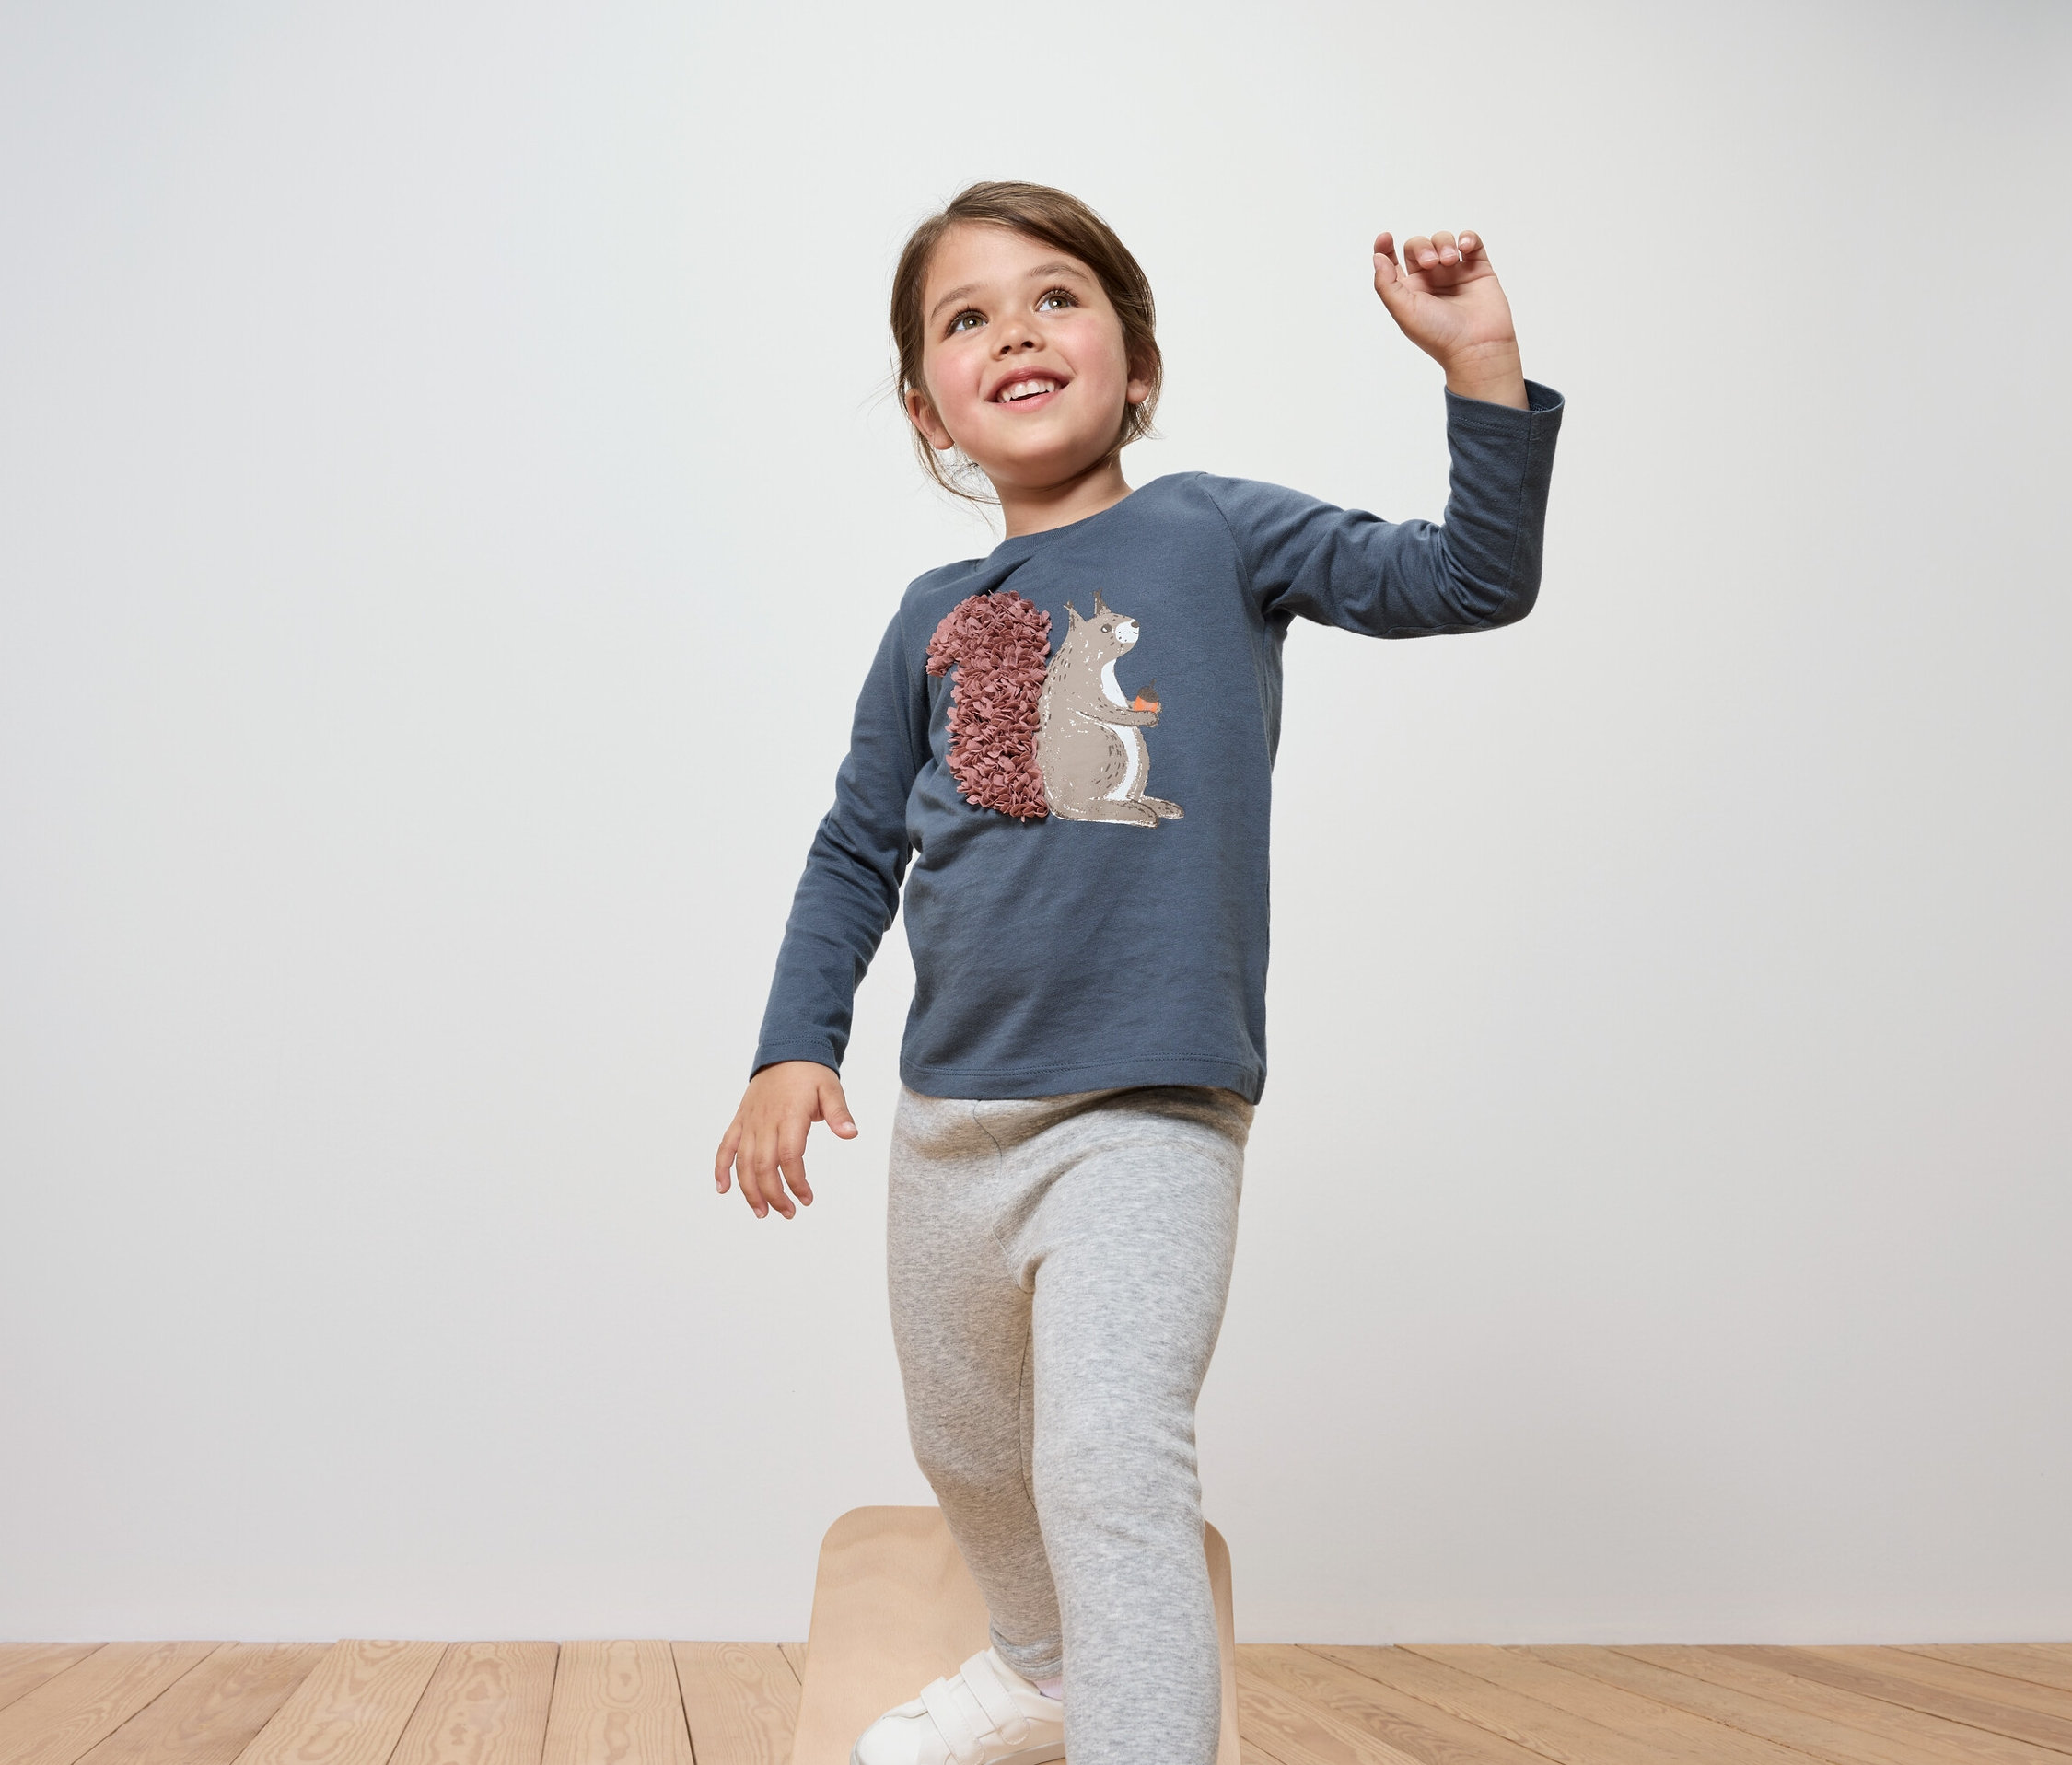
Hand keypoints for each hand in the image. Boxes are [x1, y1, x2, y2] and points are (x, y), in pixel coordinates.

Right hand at [713, 1060, 856, 1220]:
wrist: (786, 1051)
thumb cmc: (810, 1073)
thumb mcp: (831, 1089)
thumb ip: (840, 1113)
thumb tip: (851, 1134)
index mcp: (789, 1116)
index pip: (790, 1156)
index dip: (796, 1182)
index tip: (807, 1198)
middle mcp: (765, 1121)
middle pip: (764, 1166)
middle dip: (774, 1194)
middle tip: (788, 1212)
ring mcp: (749, 1122)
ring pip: (743, 1162)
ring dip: (750, 1190)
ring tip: (761, 1212)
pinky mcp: (740, 1120)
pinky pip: (726, 1146)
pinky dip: (721, 1168)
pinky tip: (723, 1189)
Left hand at [1372, 229, 1526, 409]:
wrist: (1476, 346)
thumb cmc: (1439, 335)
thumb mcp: (1403, 312)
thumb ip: (1385, 284)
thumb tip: (1377, 258)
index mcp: (1409, 291)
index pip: (1392, 262)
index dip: (1385, 248)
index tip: (1385, 237)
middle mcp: (1430, 280)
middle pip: (1418, 246)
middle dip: (1422, 247)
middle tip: (1431, 263)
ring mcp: (1455, 273)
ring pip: (1443, 240)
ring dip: (1444, 243)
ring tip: (1450, 261)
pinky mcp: (1478, 269)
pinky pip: (1471, 243)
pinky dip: (1467, 238)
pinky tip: (1465, 247)